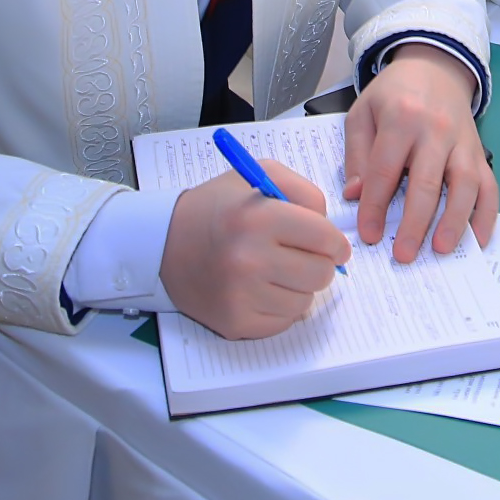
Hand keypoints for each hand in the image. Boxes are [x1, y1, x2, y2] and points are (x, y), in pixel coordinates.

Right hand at [161, 160, 348, 340]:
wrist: (164, 243)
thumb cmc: (219, 207)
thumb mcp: (260, 176)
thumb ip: (305, 193)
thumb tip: (333, 233)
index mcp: (259, 218)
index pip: (325, 238)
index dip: (335, 242)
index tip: (334, 246)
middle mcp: (249, 259)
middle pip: (321, 274)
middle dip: (319, 263)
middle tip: (302, 256)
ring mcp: (241, 295)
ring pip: (305, 302)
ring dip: (298, 286)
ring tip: (274, 270)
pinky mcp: (234, 323)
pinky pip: (283, 322)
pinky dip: (279, 307)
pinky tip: (260, 288)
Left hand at [344, 43, 496, 264]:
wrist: (435, 67)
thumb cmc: (394, 94)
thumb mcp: (363, 114)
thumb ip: (357, 155)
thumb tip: (356, 196)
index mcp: (401, 117)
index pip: (385, 169)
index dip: (375, 206)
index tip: (368, 235)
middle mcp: (436, 130)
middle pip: (426, 181)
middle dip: (414, 223)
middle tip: (403, 254)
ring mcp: (463, 141)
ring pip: (465, 184)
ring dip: (454, 220)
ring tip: (441, 249)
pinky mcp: (481, 152)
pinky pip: (490, 185)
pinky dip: (487, 215)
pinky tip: (477, 240)